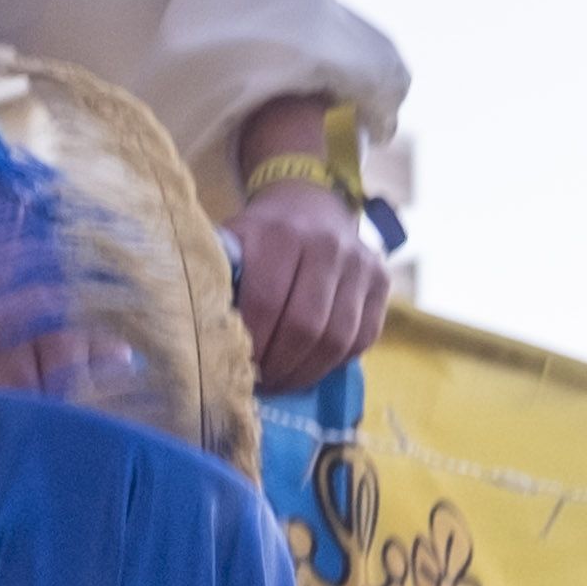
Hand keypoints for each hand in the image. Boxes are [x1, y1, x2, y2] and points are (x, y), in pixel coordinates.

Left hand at [234, 181, 390, 388]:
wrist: (309, 204)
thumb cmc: (262, 236)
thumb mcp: (233, 244)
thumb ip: (221, 282)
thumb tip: (204, 340)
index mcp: (280, 234)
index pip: (266, 303)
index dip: (253, 345)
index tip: (238, 367)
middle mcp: (327, 245)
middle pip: (305, 326)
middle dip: (279, 365)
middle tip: (261, 381)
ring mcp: (360, 263)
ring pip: (337, 338)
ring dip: (306, 371)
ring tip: (283, 380)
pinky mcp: (382, 280)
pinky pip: (363, 337)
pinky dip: (335, 362)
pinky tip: (310, 366)